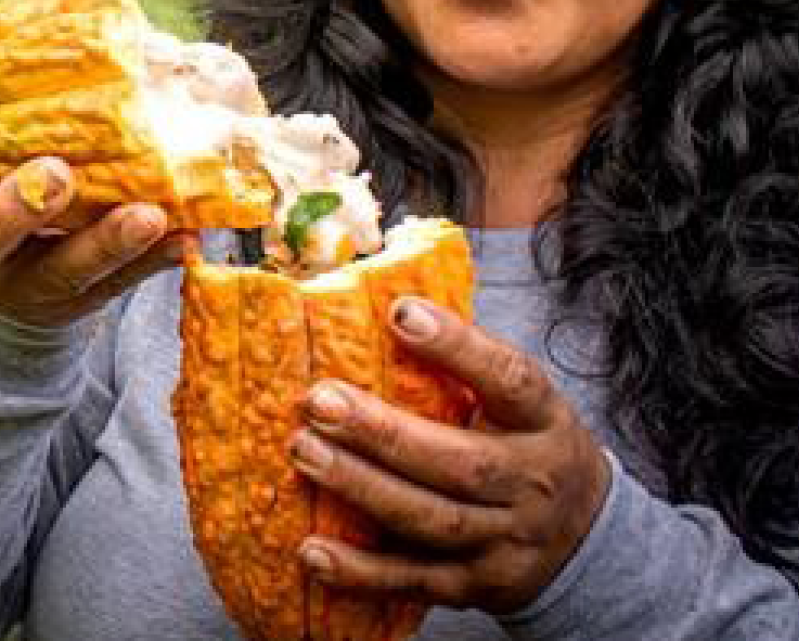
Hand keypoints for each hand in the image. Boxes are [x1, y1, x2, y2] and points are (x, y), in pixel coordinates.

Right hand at [0, 160, 193, 326]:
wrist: (15, 277)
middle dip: (11, 212)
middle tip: (52, 174)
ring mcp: (30, 286)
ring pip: (62, 272)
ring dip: (105, 241)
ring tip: (147, 214)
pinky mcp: (84, 299)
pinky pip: (122, 282)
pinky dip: (155, 259)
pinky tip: (187, 236)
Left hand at [289, 298, 611, 614]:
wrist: (584, 537)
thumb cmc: (525, 440)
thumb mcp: (520, 397)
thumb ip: (465, 360)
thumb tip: (388, 301)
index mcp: (543, 420)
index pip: (509, 379)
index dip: (457, 346)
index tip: (401, 313)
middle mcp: (532, 483)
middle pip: (460, 463)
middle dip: (383, 433)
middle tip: (319, 401)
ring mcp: (506, 542)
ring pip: (431, 521)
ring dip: (361, 488)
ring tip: (303, 452)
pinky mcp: (476, 586)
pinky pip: (413, 581)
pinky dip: (360, 572)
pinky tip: (312, 550)